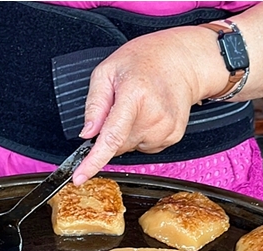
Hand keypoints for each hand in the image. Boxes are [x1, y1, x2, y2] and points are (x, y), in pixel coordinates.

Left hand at [73, 26, 222, 185]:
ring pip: (129, 148)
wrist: (182, 60)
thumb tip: (86, 134)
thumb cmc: (144, 61)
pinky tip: (148, 114)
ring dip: (126, 133)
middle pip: (117, 145)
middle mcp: (153, 116)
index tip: (79, 177)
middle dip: (110, 132)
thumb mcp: (106, 72)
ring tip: (138, 106)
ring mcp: (166, 129)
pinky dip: (140, 135)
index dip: (93, 161)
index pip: (111, 138)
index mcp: (135, 96)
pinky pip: (144, 146)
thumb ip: (94, 105)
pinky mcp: (173, 137)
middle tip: (120, 106)